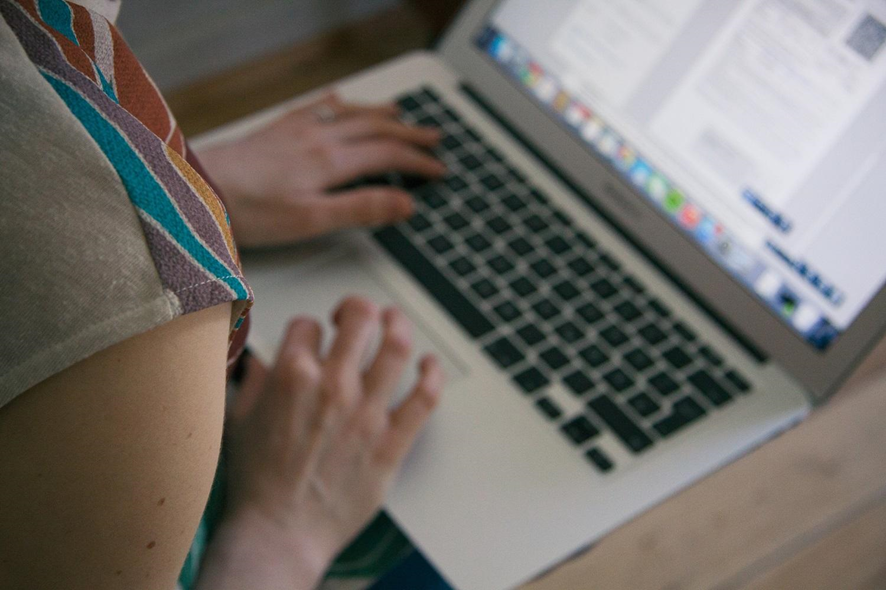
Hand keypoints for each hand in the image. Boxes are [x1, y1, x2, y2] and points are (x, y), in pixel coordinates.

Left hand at [197, 93, 445, 247]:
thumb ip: (361, 209)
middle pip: (376, 128)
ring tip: (401, 113)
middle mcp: (319, 138)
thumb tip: (404, 202)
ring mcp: (297, 129)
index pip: (389, 155)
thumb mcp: (312, 220)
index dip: (419, 162)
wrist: (200, 186)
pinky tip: (339, 99)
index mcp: (332, 162)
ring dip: (381, 113)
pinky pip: (316, 106)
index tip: (439, 169)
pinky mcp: (277, 129)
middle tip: (434, 136)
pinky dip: (337, 102)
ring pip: (351, 113)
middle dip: (410, 132)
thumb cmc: (250, 210)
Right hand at [217, 298, 443, 585]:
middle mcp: (333, 387)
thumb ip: (253, 380)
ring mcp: (366, 414)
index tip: (311, 340)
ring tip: (393, 323)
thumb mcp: (236, 420)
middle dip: (356, 307)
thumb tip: (262, 358)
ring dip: (398, 324)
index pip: (308, 324)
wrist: (278, 533)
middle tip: (354, 317)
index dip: (309, 329)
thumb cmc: (257, 484)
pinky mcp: (391, 442)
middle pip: (361, 317)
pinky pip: (425, 397)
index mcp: (292, 377)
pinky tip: (428, 365)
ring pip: (397, 345)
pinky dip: (433, 373)